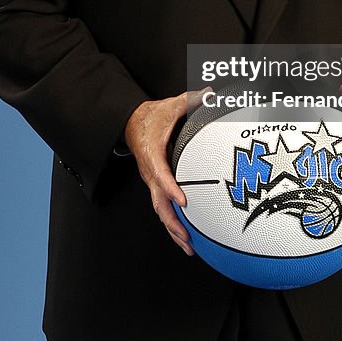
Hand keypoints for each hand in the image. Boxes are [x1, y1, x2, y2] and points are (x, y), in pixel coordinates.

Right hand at [124, 88, 210, 255]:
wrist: (132, 124)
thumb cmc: (152, 118)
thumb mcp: (171, 105)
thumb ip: (190, 100)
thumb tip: (209, 93)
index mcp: (152, 154)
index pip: (160, 175)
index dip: (170, 189)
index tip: (183, 201)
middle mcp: (150, 173)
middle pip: (158, 203)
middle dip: (171, 222)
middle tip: (187, 237)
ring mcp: (152, 182)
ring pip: (160, 211)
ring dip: (173, 230)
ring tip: (188, 247)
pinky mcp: (157, 186)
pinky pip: (164, 208)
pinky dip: (173, 225)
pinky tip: (186, 238)